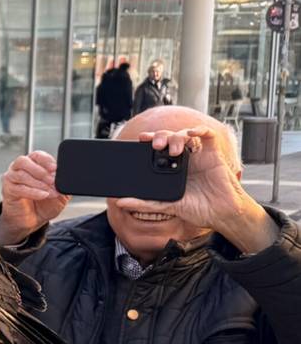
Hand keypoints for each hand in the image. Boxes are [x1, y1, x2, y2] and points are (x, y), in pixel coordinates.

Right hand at [0, 149, 67, 242]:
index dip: (46, 160)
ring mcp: (12, 179)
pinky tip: (43, 195)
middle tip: (52, 180)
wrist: (32, 220)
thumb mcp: (60, 193)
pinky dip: (32, 192)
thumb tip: (67, 178)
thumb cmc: (43, 204)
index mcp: (32, 164)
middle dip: (40, 171)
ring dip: (38, 183)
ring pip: (21, 175)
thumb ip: (63, 184)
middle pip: (24, 161)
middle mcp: (19, 169)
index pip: (37, 155)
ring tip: (49, 191)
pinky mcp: (8, 190)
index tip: (55, 168)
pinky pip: (18, 188)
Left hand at [135, 126, 272, 250]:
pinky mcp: (214, 153)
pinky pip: (207, 135)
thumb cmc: (199, 209)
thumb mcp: (168, 207)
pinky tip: (192, 132)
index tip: (138, 140)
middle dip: (160, 136)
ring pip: (185, 134)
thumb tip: (120, 202)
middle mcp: (184, 159)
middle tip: (155, 144)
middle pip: (169, 138)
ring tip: (172, 149)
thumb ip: (145, 204)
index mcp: (171, 168)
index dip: (148, 141)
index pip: (157, 149)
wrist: (223, 214)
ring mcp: (199, 155)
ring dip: (176, 136)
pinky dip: (199, 130)